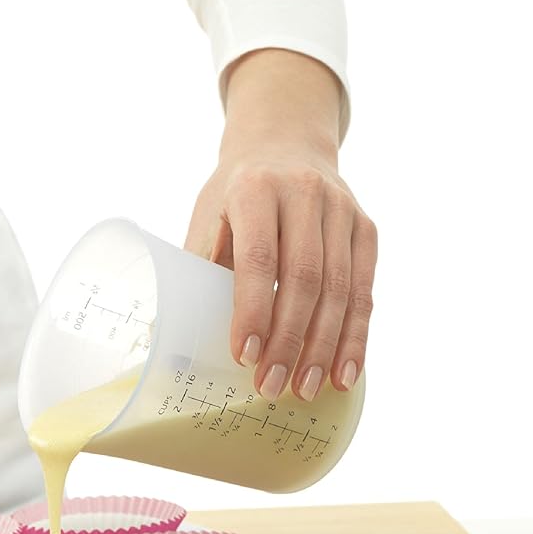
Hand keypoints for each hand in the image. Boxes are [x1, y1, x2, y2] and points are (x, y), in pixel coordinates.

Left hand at [183, 49, 376, 401]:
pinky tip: (344, 372)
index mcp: (255, 190)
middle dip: (289, 340)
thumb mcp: (208, 215)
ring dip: (324, 347)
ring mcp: (342, 210)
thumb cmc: (234, 194)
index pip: (258, 258)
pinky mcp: (367, 228)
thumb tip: (165, 338)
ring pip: (340, 289)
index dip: (252, 309)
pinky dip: (355, 335)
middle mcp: (305, 195)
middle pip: (304, 279)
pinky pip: (364, 290)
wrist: (286, 143)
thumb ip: (198, 268)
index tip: (243, 355)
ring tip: (305, 390)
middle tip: (271, 387)